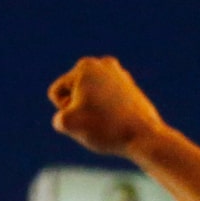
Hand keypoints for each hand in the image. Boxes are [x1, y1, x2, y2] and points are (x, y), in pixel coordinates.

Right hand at [49, 57, 167, 156]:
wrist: (143, 136)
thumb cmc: (104, 128)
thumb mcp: (66, 123)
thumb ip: (58, 117)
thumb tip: (77, 115)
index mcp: (84, 65)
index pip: (56, 93)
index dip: (65, 110)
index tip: (85, 115)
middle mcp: (102, 63)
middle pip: (73, 93)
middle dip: (78, 108)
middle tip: (98, 119)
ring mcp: (118, 74)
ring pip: (89, 99)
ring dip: (92, 111)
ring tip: (109, 120)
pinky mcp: (130, 88)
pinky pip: (106, 103)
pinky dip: (107, 113)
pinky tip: (119, 120)